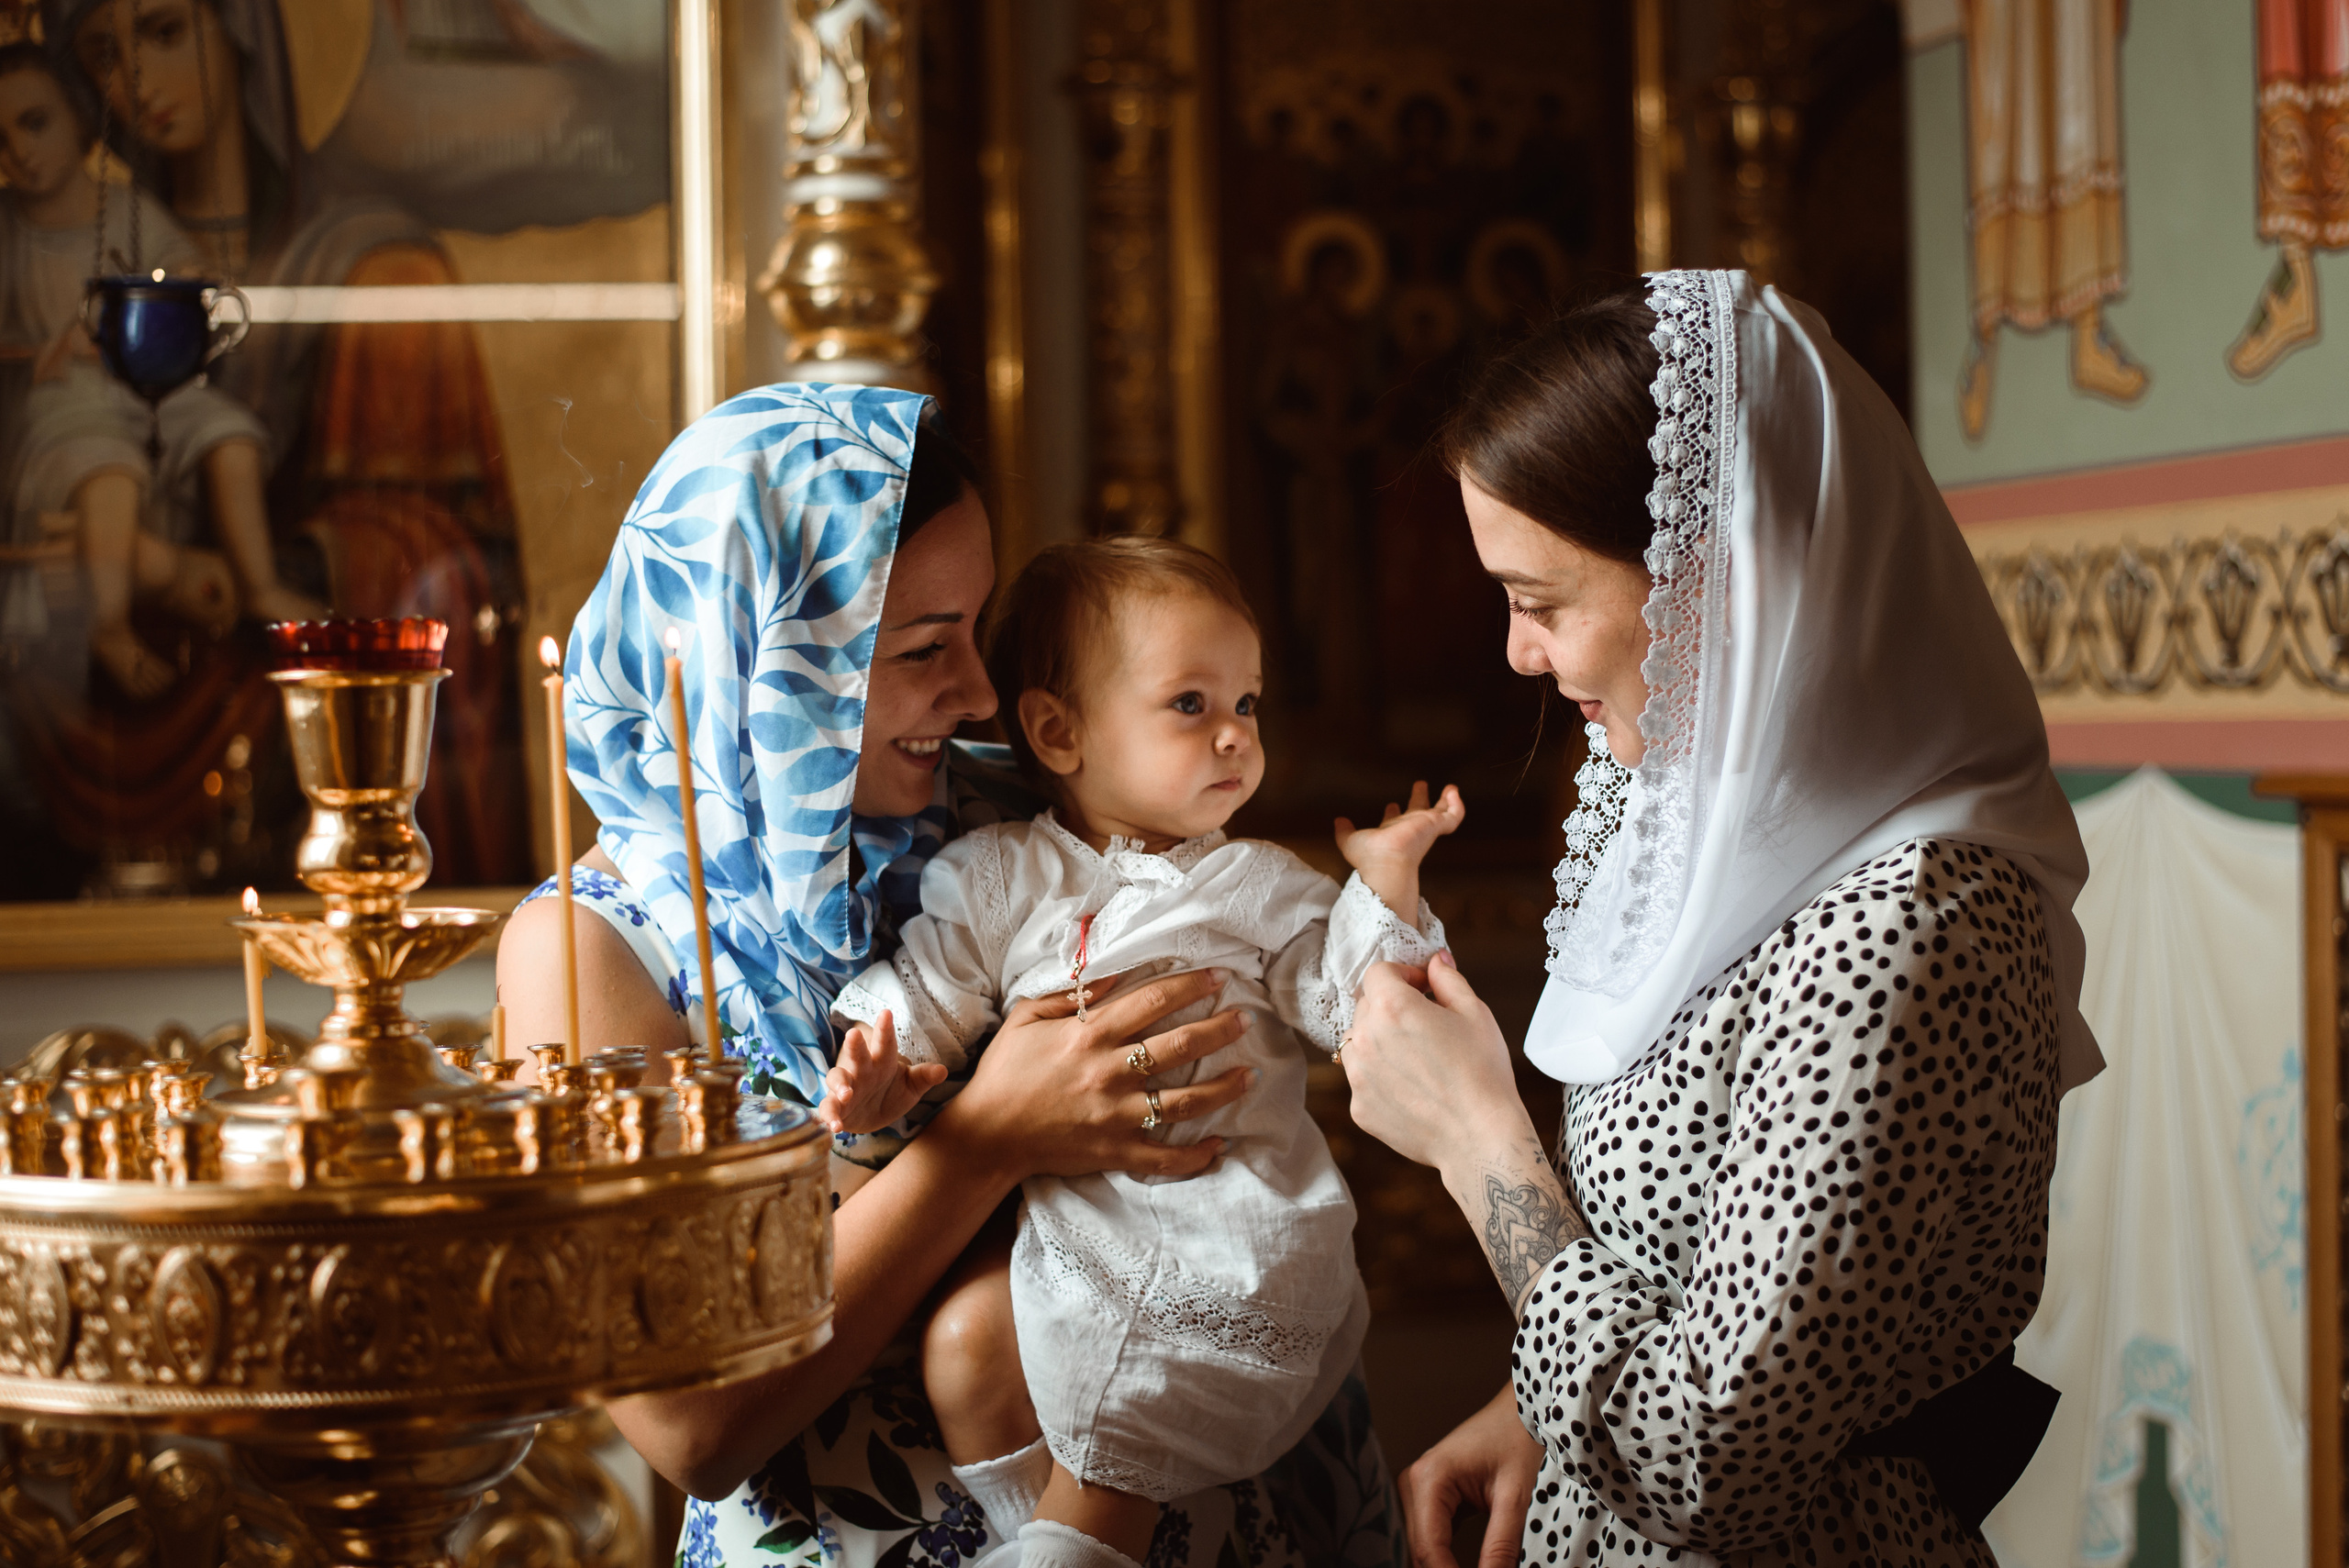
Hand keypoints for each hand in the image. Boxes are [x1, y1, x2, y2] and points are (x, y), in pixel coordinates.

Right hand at [819, 1013, 947, 1135]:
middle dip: (856, 1045)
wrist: (873, 1114)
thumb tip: (943, 1070)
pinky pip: (828, 1108)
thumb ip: (923, 1077)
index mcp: (882, 1062)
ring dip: (839, 1084)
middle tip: (854, 1034)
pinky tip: (835, 1126)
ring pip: (837, 1078)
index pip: (886, 1044)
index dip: (885, 1030)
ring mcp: (846, 1087)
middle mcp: (861, 1071)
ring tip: (846, 1093)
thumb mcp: (911, 1086)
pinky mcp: (835, 1106)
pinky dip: (829, 1116)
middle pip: (857, 1055)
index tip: (886, 1013)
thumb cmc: (891, 1092)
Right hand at [928, 968, 1252, 1184]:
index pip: (1153, 1000)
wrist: (985, 1136)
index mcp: (1088, 1035)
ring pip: (1185, 1102)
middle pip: (1179, 1046)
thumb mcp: (1027, 1017)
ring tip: (1251, 1075)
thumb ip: (1070, 995)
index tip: (1221, 977)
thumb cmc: (1005, 1071)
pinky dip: (1197, 1156)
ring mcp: (1115, 1116)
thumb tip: (1112, 972)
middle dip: (1220, 1030)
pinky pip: (1165, 1158)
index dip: (1192, 985)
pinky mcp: (1115, 1152)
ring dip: (1224, 1088)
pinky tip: (1220, 1145)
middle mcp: (1109, 1073)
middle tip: (1247, 1019)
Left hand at [1334, 781, 1464, 877]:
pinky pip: (1454, 816)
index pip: (1393, 822)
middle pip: (1416, 812)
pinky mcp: (1436, 825)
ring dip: (1445, 802)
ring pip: (1440, 814)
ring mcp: (1424, 828)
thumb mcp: (1350, 840)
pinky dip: (1457, 805)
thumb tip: (1339, 821)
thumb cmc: (1369, 856)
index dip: (1391, 813)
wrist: (1387, 861)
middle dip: (1419, 799)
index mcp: (1391, 834)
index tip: (1390, 805)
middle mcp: (1409, 830)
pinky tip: (1454, 793)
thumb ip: (1344, 831)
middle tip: (1420, 785)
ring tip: (1451, 788)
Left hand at [1341, 952, 1522, 1174]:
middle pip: (1366, 1007)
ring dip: (1380, 1042)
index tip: (1423, 989)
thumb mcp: (1474, 1013)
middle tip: (1426, 1026)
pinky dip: (1382, 1079)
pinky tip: (1415, 1090)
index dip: (1403, 975)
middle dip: (1392, 1007)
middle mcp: (1364, 1039)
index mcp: (1391, 1007)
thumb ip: (1448, 979)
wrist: (1480, 1137)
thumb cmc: (1483, 1071)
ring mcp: (1357, 1076)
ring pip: (1358, 1044)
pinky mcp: (1359, 1108)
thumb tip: (1435, 960)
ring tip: (1417, 1059)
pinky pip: (1363, 1080)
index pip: (1378, 973)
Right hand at [1401, 1383, 1540, 1567]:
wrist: (1520, 1411)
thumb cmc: (1519, 1439)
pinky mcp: (1428, 1496)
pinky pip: (1429, 1537)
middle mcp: (1412, 1483)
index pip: (1429, 1549)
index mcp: (1429, 1478)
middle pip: (1420, 1551)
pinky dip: (1444, 1557)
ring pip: (1421, 1547)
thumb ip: (1501, 1546)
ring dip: (1442, 1567)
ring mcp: (1416, 1489)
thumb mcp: (1515, 1497)